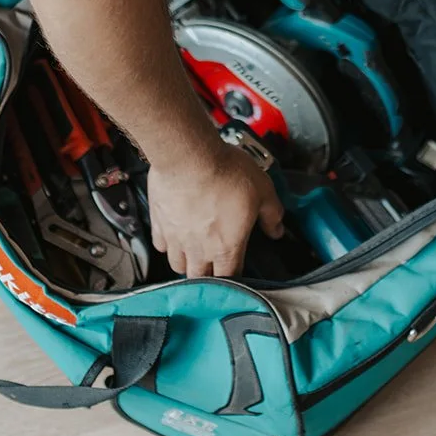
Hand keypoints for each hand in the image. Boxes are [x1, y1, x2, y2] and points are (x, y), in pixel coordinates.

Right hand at [147, 142, 285, 277]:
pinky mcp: (158, 223)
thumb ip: (272, 215)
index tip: (237, 271)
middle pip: (200, 278)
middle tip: (214, 264)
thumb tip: (277, 231)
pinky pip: (160, 244)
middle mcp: (199, 250)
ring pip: (178, 265)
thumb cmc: (225, 172)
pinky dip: (167, 244)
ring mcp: (176, 238)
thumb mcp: (263, 190)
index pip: (231, 278)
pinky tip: (174, 236)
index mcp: (227, 247)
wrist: (188, 156)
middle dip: (208, 275)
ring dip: (186, 263)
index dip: (235, 278)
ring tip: (193, 253)